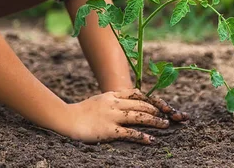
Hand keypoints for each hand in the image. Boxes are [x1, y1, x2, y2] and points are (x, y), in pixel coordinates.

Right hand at [64, 89, 185, 143]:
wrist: (66, 118)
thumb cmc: (81, 111)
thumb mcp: (100, 100)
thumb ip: (113, 100)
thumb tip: (126, 103)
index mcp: (112, 95)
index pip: (137, 94)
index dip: (151, 99)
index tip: (161, 105)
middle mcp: (114, 103)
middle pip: (141, 104)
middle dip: (156, 110)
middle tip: (167, 115)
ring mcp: (112, 116)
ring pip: (139, 116)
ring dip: (154, 121)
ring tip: (165, 125)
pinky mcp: (109, 130)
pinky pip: (129, 133)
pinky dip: (142, 136)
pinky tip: (151, 140)